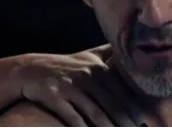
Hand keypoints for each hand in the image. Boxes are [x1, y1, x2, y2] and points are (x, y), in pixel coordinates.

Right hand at [16, 47, 142, 126]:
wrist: (30, 70)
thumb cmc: (65, 66)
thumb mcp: (88, 56)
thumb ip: (109, 54)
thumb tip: (133, 51)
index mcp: (98, 67)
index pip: (121, 92)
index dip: (132, 109)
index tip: (141, 122)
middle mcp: (86, 75)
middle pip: (111, 104)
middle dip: (123, 123)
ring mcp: (70, 85)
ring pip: (95, 113)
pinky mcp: (54, 95)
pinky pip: (72, 117)